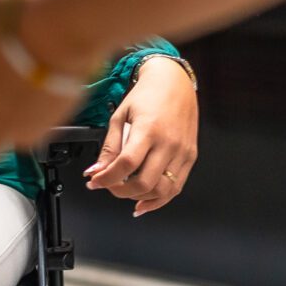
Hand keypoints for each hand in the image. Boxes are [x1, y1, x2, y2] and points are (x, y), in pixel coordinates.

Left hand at [85, 56, 198, 215]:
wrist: (174, 82)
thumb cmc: (147, 95)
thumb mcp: (120, 116)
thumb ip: (109, 147)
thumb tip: (95, 170)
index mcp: (149, 130)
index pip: (125, 165)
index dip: (106, 178)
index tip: (95, 181)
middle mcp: (169, 143)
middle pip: (144, 183)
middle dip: (120, 191)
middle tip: (108, 185)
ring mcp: (182, 152)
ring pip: (161, 190)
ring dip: (139, 197)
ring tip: (125, 191)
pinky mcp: (190, 157)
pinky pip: (176, 187)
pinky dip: (159, 200)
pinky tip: (144, 203)